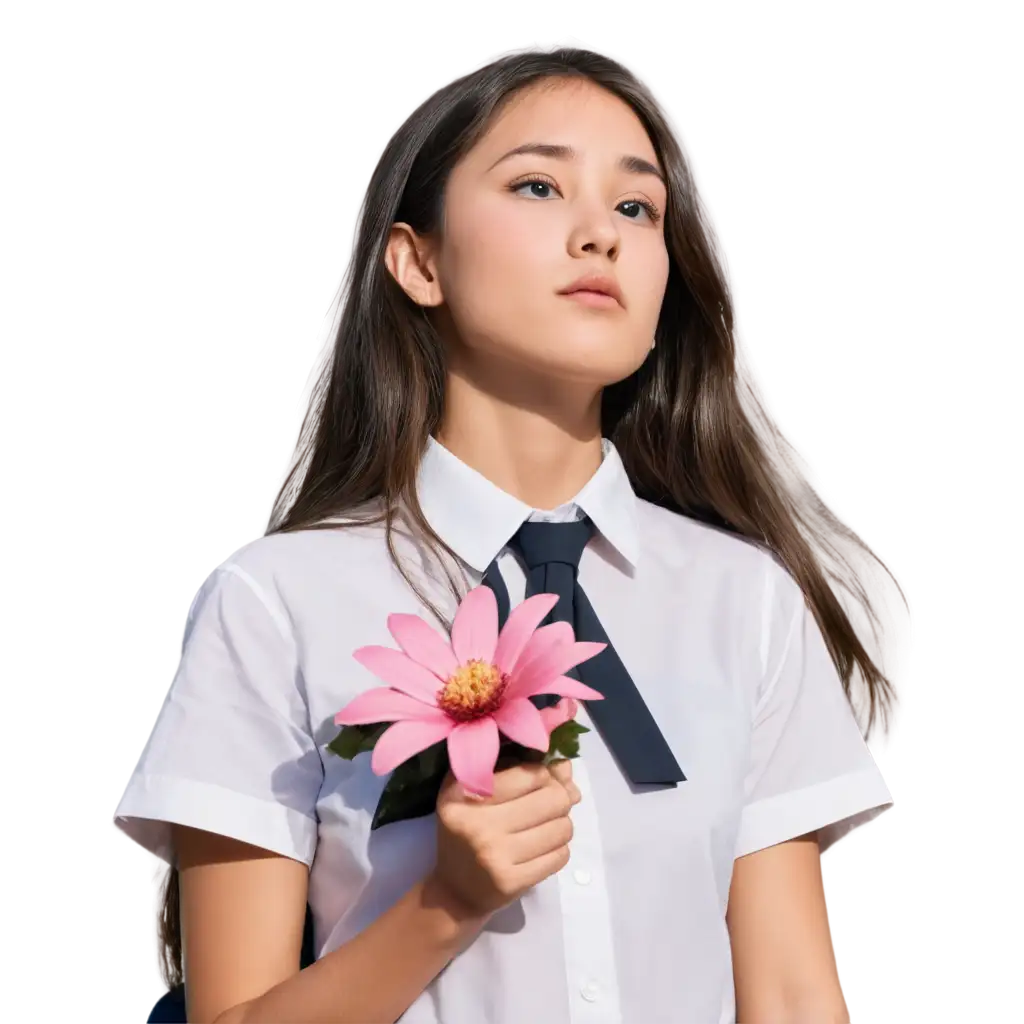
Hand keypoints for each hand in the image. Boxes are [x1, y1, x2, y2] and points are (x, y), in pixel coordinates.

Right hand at [430, 760, 580, 918]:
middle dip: (560, 798)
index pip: (530, 773)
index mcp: (463, 792)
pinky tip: (542, 849)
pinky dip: (559, 849)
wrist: (454, 890)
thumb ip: (518, 769)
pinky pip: (560, 856)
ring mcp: (494, 855)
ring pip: (562, 828)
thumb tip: (565, 767)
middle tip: (548, 805)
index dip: (544, 774)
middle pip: (553, 799)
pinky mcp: (510, 882)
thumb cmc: (469, 829)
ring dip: (562, 824)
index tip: (540, 780)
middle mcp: (477, 823)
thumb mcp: (478, 789)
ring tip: (545, 827)